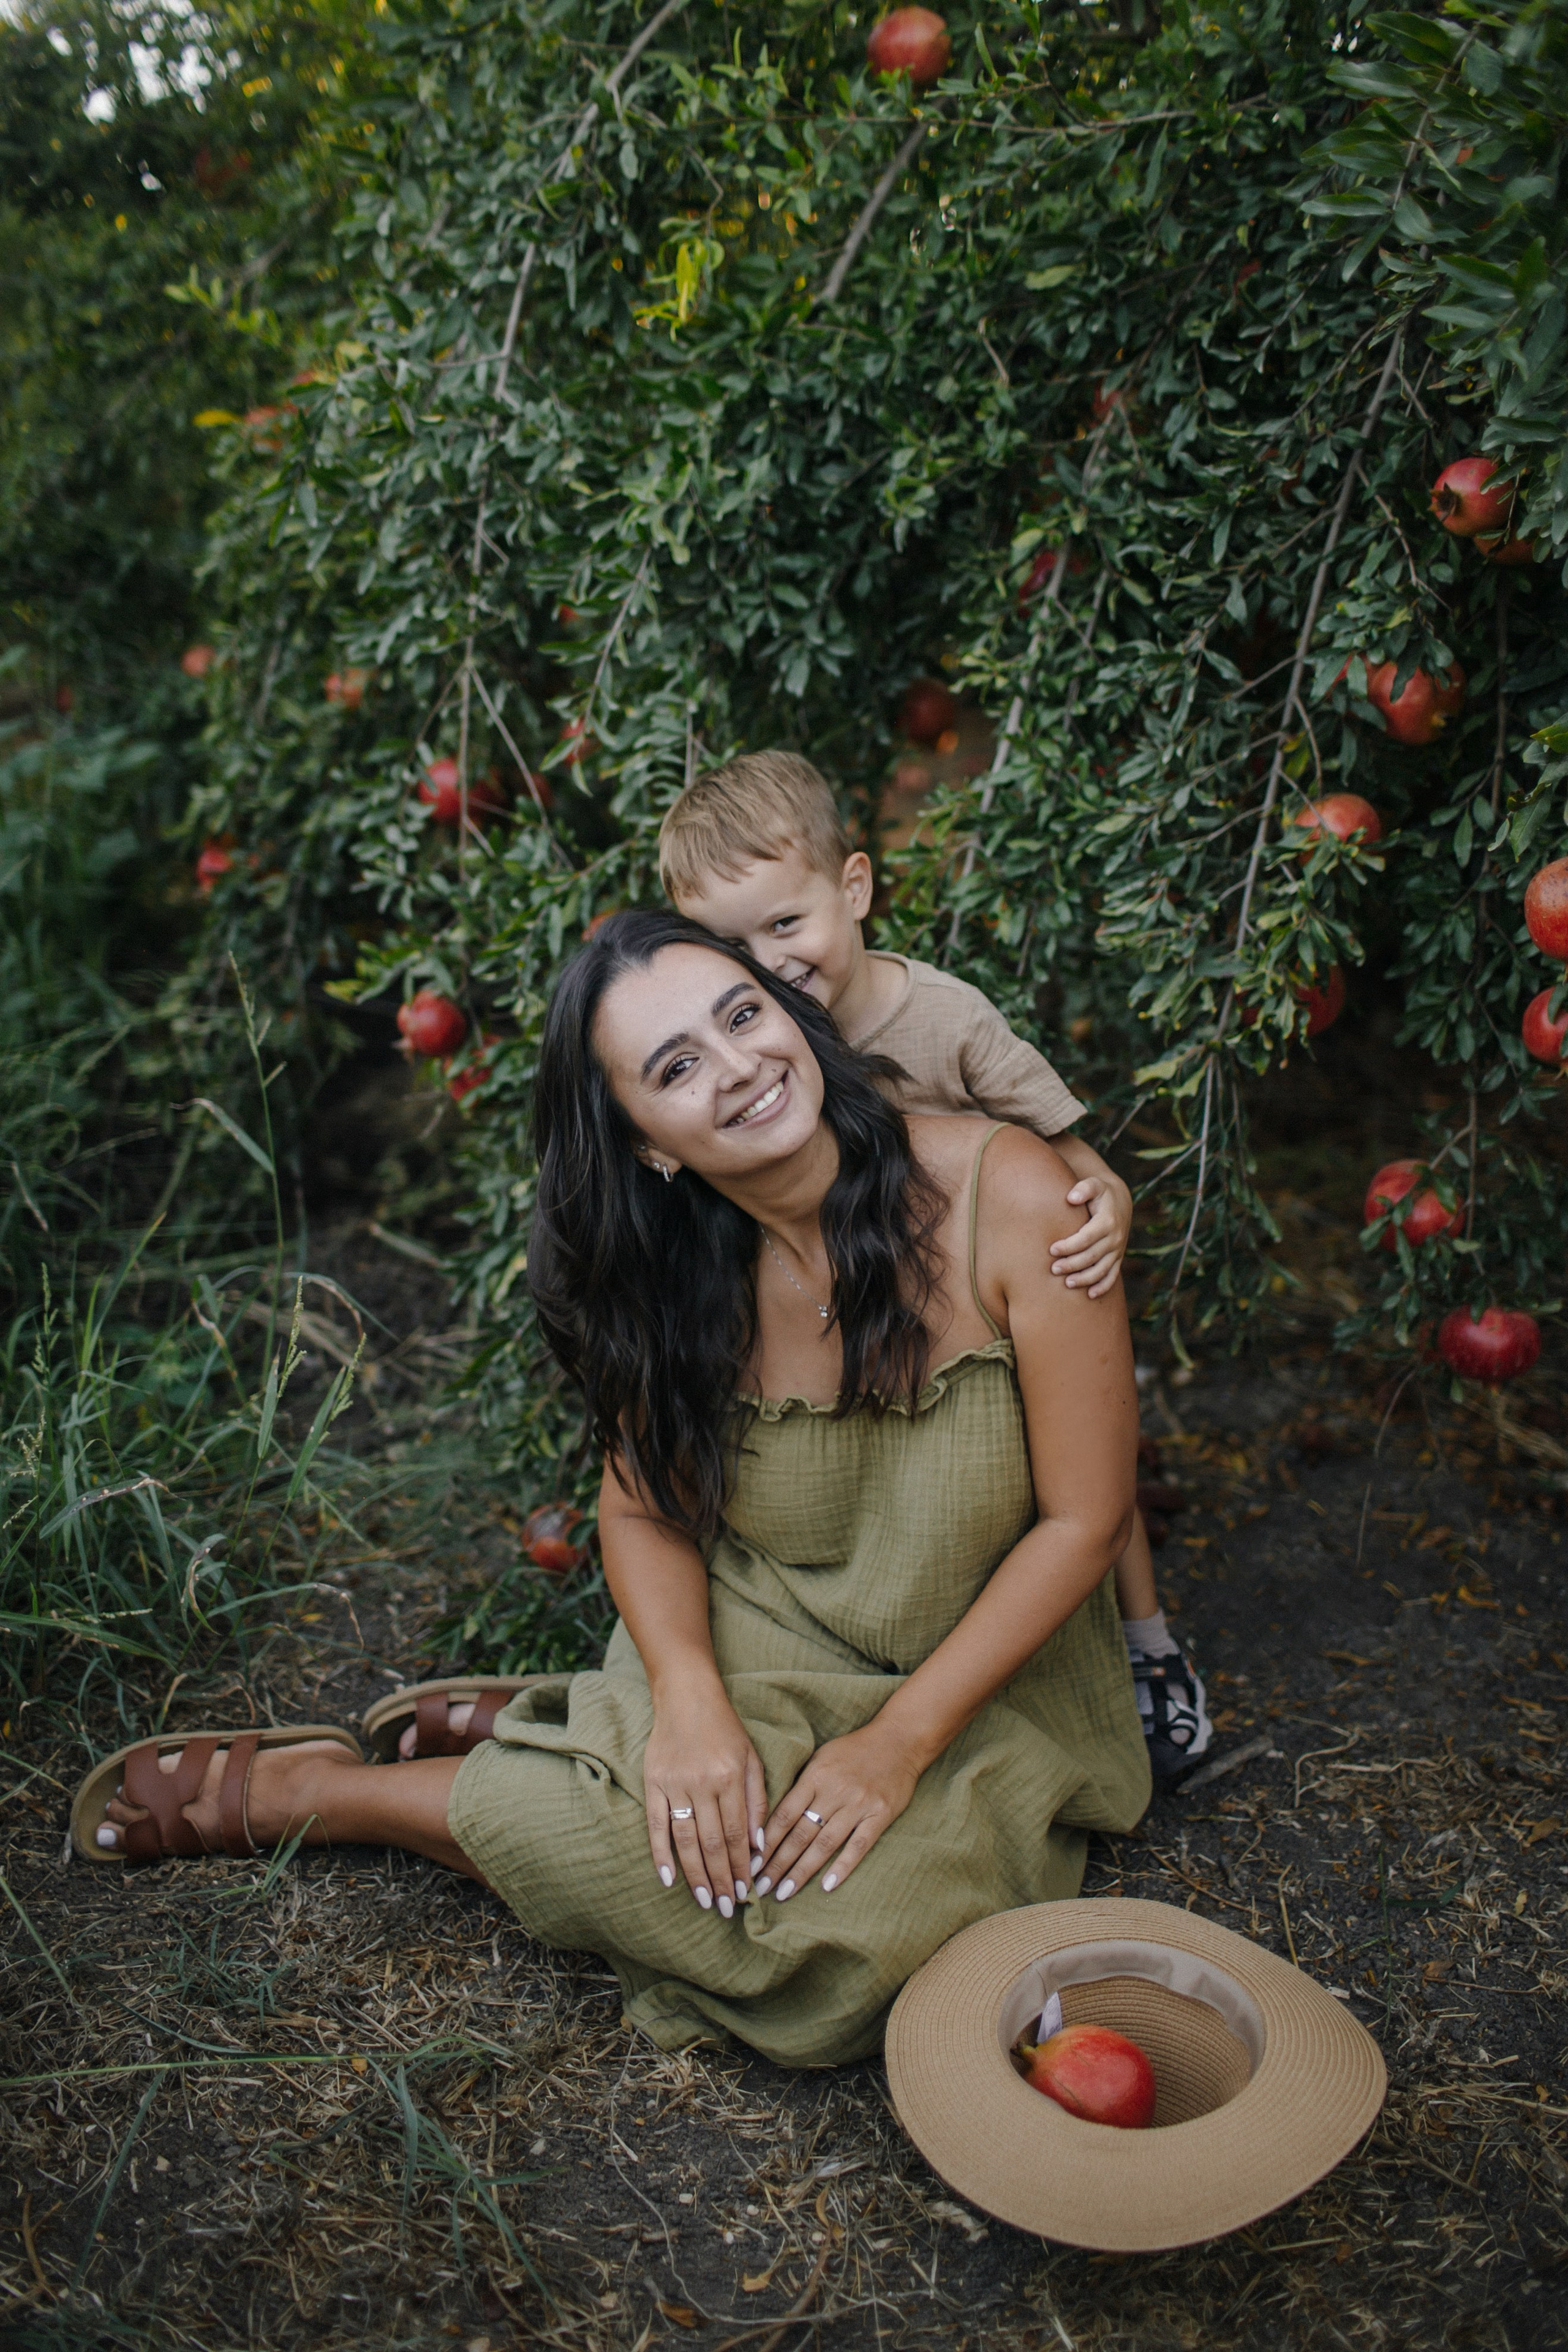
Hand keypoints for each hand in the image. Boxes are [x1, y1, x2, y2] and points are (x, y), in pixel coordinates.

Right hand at [643, 1681, 767, 1917]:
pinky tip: (667, 1879)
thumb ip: (757, 1801)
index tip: (746, 1893)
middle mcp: (703, 1783)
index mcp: (730, 1777)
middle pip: (713, 1843)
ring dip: (695, 1875)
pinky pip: (656, 1825)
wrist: (687, 1696)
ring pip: (686, 1840)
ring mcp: (675, 1784)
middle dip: (721, 1879)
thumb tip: (759, 1845)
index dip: (741, 1867)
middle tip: (726, 1908)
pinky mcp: (653, 1782)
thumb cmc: (725, 1728)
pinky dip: (660, 1854)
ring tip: (704, 1901)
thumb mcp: (752, 1758)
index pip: (737, 1834)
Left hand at [754, 1722, 920, 1901]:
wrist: (899, 1740)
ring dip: (801, 1871)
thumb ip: (802, 1785)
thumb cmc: (854, 1749)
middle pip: (800, 1834)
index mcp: (816, 1775)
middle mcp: (835, 1791)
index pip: (784, 1815)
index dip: (766, 1842)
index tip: (751, 1863)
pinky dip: (842, 1867)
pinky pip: (859, 1845)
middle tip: (759, 1888)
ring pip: (825, 1844)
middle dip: (777, 1864)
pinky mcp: (880, 1815)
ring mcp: (859, 1804)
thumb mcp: (821, 1757)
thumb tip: (774, 1816)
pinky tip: (826, 1886)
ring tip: (783, 1893)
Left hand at [1049, 1172, 1130, 1297]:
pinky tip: (1090, 1295)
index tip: (1052, 1249)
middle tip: (1053, 1269)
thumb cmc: (1099, 1193)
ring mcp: (1117, 1250)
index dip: (1069, 1245)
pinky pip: (1112, 1276)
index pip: (1086, 1238)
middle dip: (1072, 1264)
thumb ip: (1083, 1188)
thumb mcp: (1094, 1184)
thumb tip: (1071, 1197)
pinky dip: (1103, 1287)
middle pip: (1092, 1256)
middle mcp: (1115, 1238)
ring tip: (1067, 1284)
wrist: (1120, 1201)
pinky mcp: (1118, 1258)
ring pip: (1101, 1270)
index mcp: (1107, 1221)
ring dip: (1085, 1279)